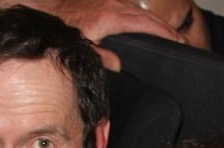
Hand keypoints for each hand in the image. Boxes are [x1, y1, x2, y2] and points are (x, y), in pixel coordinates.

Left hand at [20, 0, 185, 69]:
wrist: (43, 5)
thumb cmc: (59, 25)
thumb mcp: (79, 45)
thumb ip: (100, 56)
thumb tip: (118, 65)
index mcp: (111, 17)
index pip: (147, 24)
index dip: (165, 33)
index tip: (179, 41)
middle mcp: (114, 4)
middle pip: (148, 16)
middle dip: (166, 28)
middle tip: (181, 40)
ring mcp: (110, 0)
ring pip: (139, 10)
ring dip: (154, 21)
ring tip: (168, 33)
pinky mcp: (105, 0)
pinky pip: (129, 7)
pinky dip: (140, 17)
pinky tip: (143, 25)